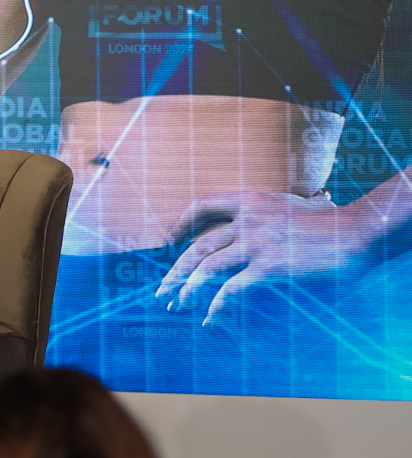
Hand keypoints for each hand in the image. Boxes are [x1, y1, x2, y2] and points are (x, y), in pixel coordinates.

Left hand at [155, 190, 378, 323]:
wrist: (356, 232)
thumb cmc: (329, 222)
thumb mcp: (290, 206)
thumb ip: (266, 215)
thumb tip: (252, 227)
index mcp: (250, 200)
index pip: (202, 205)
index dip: (182, 223)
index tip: (168, 239)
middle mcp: (247, 220)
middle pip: (197, 245)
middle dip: (175, 270)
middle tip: (161, 289)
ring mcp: (256, 243)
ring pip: (207, 267)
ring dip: (186, 288)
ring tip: (175, 304)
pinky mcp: (269, 267)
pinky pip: (233, 288)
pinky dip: (217, 305)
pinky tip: (209, 317)